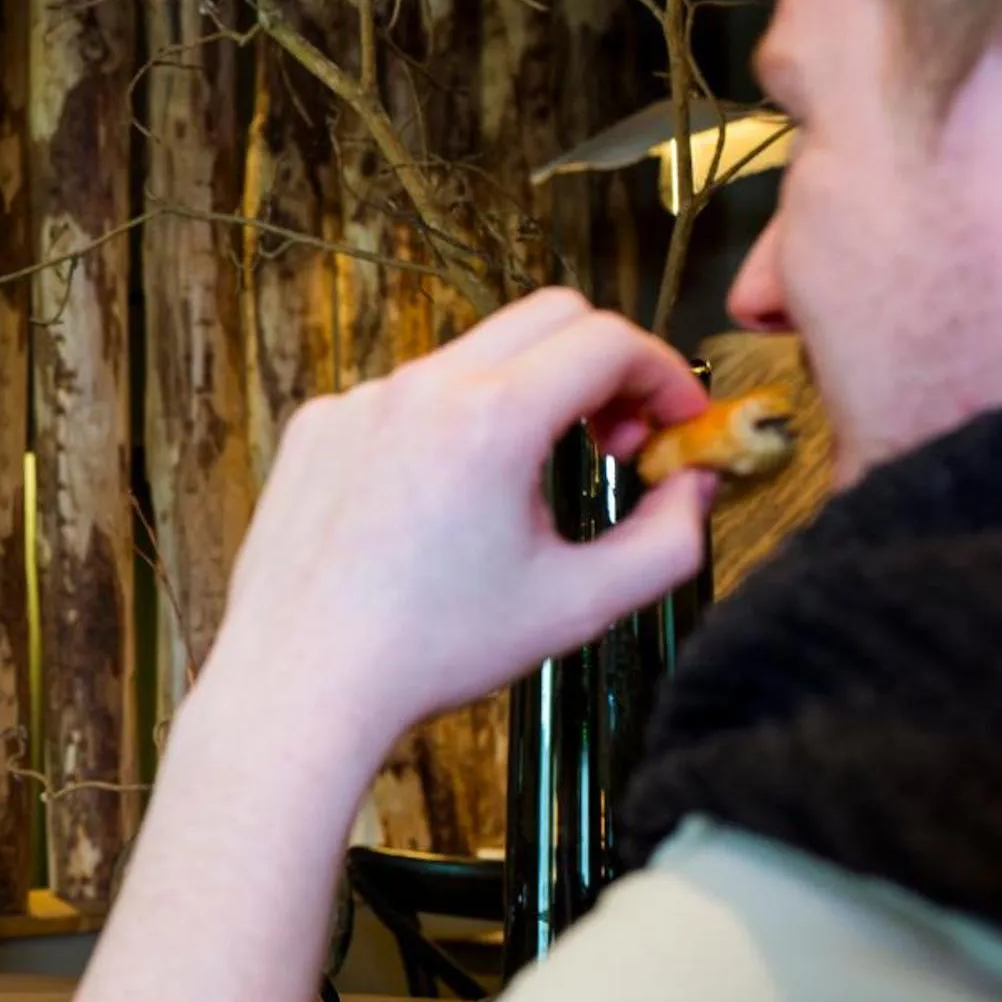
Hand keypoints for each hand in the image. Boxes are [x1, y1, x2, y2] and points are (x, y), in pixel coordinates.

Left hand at [213, 287, 720, 743]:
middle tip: (614, 443)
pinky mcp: (316, 426)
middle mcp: (419, 389)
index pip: (608, 340)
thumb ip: (668, 539)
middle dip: (603, 367)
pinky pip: (403, 396)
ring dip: (522, 397)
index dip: (663, 375)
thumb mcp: (578, 604)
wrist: (302, 683)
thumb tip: (699, 486)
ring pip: (473, 357)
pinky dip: (445, 424)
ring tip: (526, 486)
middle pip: (548, 318)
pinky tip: (443, 503)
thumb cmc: (429, 652)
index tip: (673, 424)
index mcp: (489, 418)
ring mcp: (358, 401)